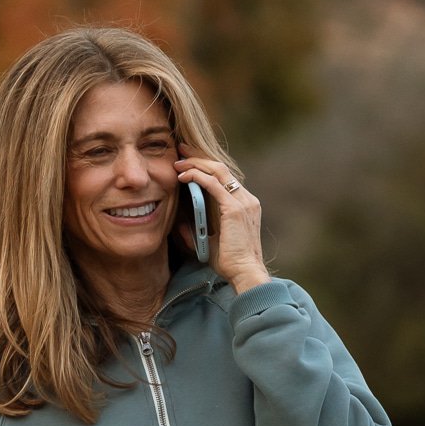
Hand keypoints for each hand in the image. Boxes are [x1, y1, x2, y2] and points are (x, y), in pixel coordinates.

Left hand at [174, 139, 270, 294]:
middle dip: (199, 157)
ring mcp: (243, 202)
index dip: (206, 166)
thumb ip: (198, 231)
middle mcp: (246, 199)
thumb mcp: (211, 243)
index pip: (225, 178)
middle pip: (221, 168)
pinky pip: (213, 184)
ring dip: (196, 164)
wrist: (245, 274)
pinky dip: (197, 177)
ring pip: (217, 171)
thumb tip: (180, 224)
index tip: (189, 161)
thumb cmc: (230, 264)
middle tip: (181, 151)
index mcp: (244, 205)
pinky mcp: (235, 208)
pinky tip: (183, 176)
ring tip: (178, 162)